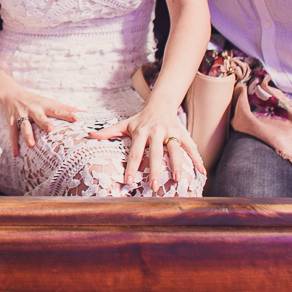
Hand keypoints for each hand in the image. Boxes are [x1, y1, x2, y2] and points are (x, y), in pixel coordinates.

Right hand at [0, 83, 79, 157]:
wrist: (11, 94)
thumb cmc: (35, 100)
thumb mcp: (49, 102)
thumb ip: (65, 108)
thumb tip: (84, 112)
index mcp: (44, 106)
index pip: (58, 110)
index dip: (67, 114)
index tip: (77, 119)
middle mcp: (33, 110)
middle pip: (39, 117)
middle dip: (44, 123)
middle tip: (50, 129)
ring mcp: (21, 115)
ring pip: (24, 126)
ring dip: (28, 135)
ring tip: (31, 145)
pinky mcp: (11, 121)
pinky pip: (12, 133)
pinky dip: (14, 144)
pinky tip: (16, 154)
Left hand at [88, 104, 204, 188]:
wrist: (160, 104)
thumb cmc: (140, 119)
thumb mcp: (124, 124)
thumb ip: (108, 132)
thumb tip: (89, 135)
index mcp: (141, 132)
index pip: (135, 152)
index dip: (131, 167)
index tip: (128, 181)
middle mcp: (156, 132)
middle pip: (155, 153)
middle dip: (154, 170)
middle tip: (153, 187)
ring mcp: (170, 133)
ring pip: (174, 150)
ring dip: (177, 164)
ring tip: (178, 179)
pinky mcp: (182, 134)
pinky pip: (191, 147)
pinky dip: (197, 159)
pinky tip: (202, 172)